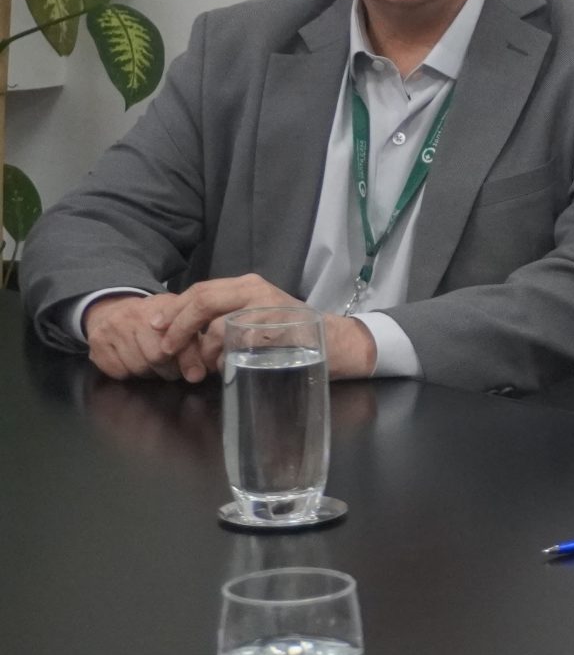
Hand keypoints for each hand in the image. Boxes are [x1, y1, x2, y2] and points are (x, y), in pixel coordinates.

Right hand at [83, 292, 186, 380]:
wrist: (114, 308)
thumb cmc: (153, 320)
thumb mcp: (178, 322)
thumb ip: (193, 343)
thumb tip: (198, 374)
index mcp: (161, 306)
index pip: (178, 339)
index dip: (189, 360)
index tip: (195, 375)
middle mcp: (134, 314)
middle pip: (156, 357)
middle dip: (168, 369)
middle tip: (170, 367)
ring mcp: (112, 328)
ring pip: (137, 367)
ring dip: (148, 372)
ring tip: (151, 363)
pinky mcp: (97, 343)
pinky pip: (118, 372)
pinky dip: (129, 373)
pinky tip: (132, 361)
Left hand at [150, 276, 379, 382]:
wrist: (338, 342)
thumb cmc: (292, 333)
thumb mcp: (256, 317)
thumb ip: (225, 319)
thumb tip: (184, 335)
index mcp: (247, 285)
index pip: (200, 290)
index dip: (173, 309)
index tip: (154, 327)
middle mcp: (256, 290)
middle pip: (203, 301)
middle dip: (178, 327)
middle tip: (166, 349)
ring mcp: (269, 309)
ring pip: (218, 327)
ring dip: (203, 352)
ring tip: (204, 368)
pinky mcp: (279, 331)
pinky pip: (240, 345)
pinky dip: (227, 360)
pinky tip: (228, 369)